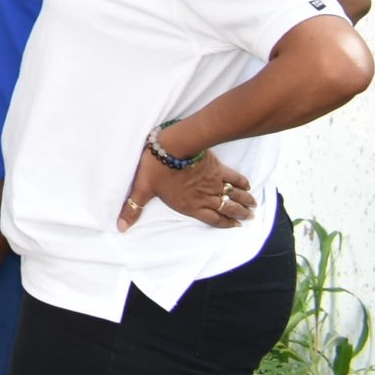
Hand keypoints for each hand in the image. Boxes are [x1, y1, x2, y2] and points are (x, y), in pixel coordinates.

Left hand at [121, 143, 254, 230]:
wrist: (172, 146)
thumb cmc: (156, 167)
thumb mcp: (142, 189)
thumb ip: (134, 208)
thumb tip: (120, 227)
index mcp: (190, 205)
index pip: (213, 219)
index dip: (226, 224)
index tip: (236, 227)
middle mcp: (206, 197)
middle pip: (229, 208)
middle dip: (240, 214)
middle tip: (251, 216)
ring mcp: (214, 182)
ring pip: (235, 195)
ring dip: (245, 201)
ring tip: (254, 205)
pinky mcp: (217, 167)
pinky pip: (234, 177)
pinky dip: (243, 182)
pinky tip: (248, 184)